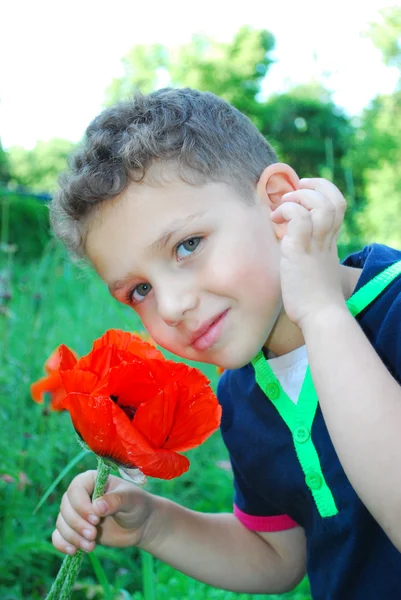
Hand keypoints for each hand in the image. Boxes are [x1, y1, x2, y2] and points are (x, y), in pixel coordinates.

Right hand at [52, 470, 153, 553]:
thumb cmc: (137, 505)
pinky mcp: (76, 530)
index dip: (81, 506)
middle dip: (77, 524)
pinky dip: (62, 544)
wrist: (141, 524)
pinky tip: (74, 552)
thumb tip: (97, 506)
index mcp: (91, 480)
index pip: (75, 489)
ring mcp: (76, 513)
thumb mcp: (130, 499)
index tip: (96, 519)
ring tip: (91, 546)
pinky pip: (58, 536)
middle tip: (93, 535)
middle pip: (65, 508)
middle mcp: (80, 495)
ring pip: (61, 523)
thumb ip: (115, 500)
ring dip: (73, 537)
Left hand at [271, 178, 346, 329]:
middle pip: (334, 199)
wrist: (320, 316)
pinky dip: (286, 211)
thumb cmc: (312, 301)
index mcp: (329, 243)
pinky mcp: (300, 250)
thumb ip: (304, 256)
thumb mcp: (311, 271)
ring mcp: (315, 244)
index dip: (323, 192)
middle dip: (314, 187)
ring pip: (320, 204)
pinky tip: (275, 221)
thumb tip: (284, 248)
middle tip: (292, 192)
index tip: (304, 193)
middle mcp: (326, 240)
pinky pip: (298, 217)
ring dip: (299, 197)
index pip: (337, 206)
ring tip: (282, 206)